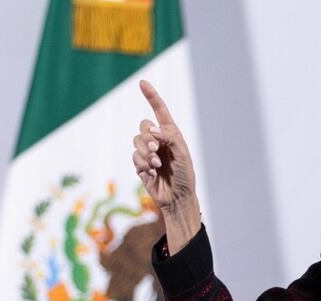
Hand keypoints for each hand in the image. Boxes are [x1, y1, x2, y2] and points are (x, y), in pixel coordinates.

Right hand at [133, 80, 199, 252]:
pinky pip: (135, 157)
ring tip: (157, 165)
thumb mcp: (183, 155)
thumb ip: (170, 138)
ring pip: (136, 141)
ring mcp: (148, 152)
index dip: (152, 97)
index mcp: (171, 135)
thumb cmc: (185, 176)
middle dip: (148, 137)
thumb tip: (153, 129)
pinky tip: (152, 173)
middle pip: (142, 126)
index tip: (142, 83)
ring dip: (146, 153)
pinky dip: (143, 164)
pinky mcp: (141, 165)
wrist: (177, 198)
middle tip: (157, 150)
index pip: (160, 112)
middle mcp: (158, 141)